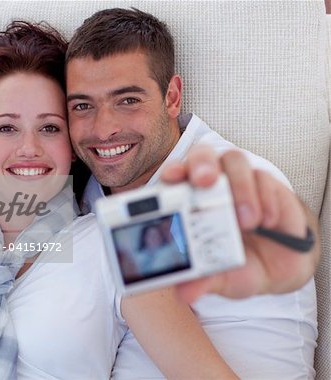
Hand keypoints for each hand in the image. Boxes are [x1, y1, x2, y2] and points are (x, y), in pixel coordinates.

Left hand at [160, 145, 319, 302]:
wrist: (280, 267)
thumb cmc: (240, 265)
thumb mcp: (221, 276)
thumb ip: (202, 280)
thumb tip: (184, 293)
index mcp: (191, 201)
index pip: (175, 177)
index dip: (171, 173)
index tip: (170, 177)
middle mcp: (213, 185)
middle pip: (202, 155)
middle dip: (201, 164)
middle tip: (205, 181)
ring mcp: (241, 182)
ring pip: (235, 162)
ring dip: (239, 187)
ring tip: (247, 222)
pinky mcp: (270, 186)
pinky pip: (266, 179)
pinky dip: (266, 198)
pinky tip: (267, 222)